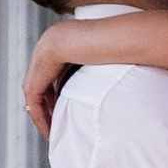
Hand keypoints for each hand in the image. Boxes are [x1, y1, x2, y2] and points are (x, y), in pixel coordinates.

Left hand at [22, 7, 167, 137]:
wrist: (136, 36)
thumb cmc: (134, 48)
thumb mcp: (109, 63)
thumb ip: (99, 69)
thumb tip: (106, 90)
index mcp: (65, 35)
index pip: (48, 71)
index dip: (50, 97)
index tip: (58, 116)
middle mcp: (53, 37)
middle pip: (36, 80)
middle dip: (42, 106)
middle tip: (51, 128)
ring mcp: (48, 43)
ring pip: (32, 87)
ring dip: (39, 112)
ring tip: (51, 132)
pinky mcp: (49, 54)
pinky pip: (34, 91)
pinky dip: (38, 111)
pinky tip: (48, 126)